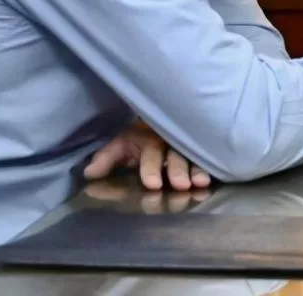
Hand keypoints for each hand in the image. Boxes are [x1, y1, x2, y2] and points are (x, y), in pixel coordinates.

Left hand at [83, 123, 211, 191]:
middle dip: (177, 169)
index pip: (151, 153)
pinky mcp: (199, 149)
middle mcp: (171, 141)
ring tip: (200, 183)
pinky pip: (206, 156)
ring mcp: (187, 144)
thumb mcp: (121, 144)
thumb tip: (89, 173)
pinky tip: (214, 178)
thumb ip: (106, 158)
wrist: (162, 117)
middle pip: (175, 154)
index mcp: (150, 139)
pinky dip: (210, 167)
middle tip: (180, 185)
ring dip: (197, 169)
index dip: (151, 168)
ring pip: (193, 155)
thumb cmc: (140, 138)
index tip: (152, 184)